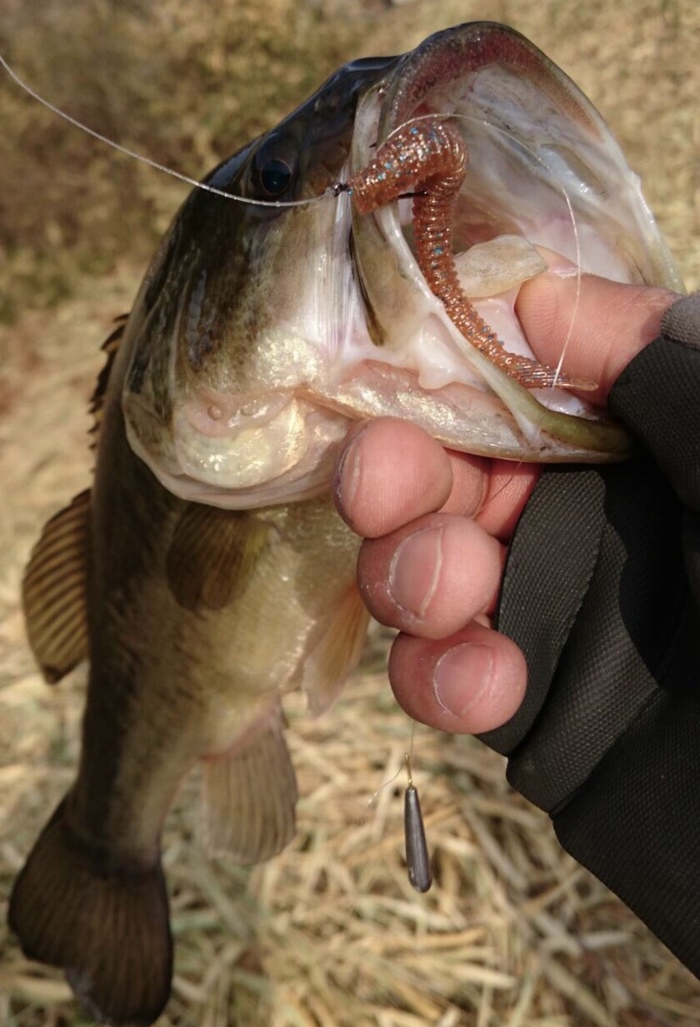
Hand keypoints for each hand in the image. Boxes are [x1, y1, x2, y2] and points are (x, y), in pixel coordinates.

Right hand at [334, 272, 677, 733]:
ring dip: (411, 571)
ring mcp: (557, 613)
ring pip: (424, 570)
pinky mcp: (530, 706)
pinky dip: (437, 674)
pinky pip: (440, 675)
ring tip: (450, 593)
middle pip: (452, 475)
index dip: (451, 376)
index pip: (524, 385)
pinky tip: (484, 684)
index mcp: (657, 443)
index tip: (401, 379)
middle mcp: (597, 518)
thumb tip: (540, 295)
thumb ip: (672, 367)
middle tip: (381, 488)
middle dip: (403, 476)